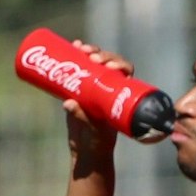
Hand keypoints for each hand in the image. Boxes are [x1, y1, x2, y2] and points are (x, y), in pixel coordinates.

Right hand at [62, 39, 134, 160]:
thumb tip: (68, 102)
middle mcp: (110, 90)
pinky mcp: (80, 89)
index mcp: (121, 97)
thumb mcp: (94, 132)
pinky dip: (76, 56)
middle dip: (102, 55)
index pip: (126, 74)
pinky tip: (72, 45)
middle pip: (110, 65)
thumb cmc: (97, 143)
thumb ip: (82, 118)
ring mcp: (95, 88)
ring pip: (95, 64)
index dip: (120, 65)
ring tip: (79, 46)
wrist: (87, 151)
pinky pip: (80, 70)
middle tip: (91, 55)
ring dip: (89, 51)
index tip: (109, 66)